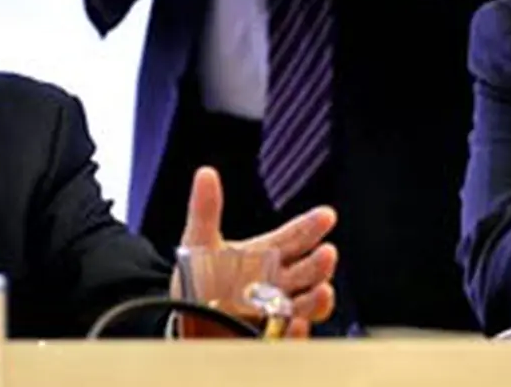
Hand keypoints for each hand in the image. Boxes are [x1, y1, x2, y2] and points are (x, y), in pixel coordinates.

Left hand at [173, 167, 337, 337]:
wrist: (183, 320)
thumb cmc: (197, 278)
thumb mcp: (198, 241)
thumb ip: (205, 209)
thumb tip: (205, 173)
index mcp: (266, 254)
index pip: (296, 236)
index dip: (312, 226)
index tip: (326, 215)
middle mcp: (277, 282)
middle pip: (308, 270)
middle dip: (320, 263)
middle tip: (328, 253)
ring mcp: (275, 310)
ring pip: (307, 304)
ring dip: (318, 298)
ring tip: (323, 291)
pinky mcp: (268, 336)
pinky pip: (288, 337)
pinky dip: (296, 332)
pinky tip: (297, 324)